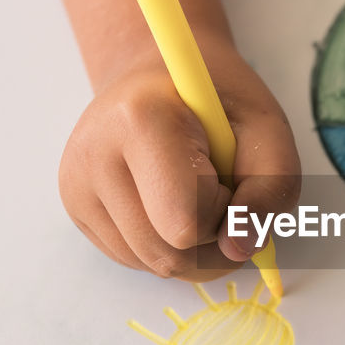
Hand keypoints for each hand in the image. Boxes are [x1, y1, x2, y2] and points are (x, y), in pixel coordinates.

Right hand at [58, 38, 300, 281]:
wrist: (161, 79)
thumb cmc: (219, 104)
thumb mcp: (270, 134)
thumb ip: (270, 193)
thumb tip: (237, 250)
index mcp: (141, 120)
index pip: (184, 223)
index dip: (223, 215)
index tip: (226, 176)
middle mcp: (94, 154)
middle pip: (167, 255)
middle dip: (211, 240)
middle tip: (220, 192)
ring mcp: (77, 183)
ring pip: (150, 265)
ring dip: (190, 248)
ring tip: (194, 193)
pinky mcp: (73, 205)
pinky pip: (133, 259)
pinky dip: (164, 245)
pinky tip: (168, 202)